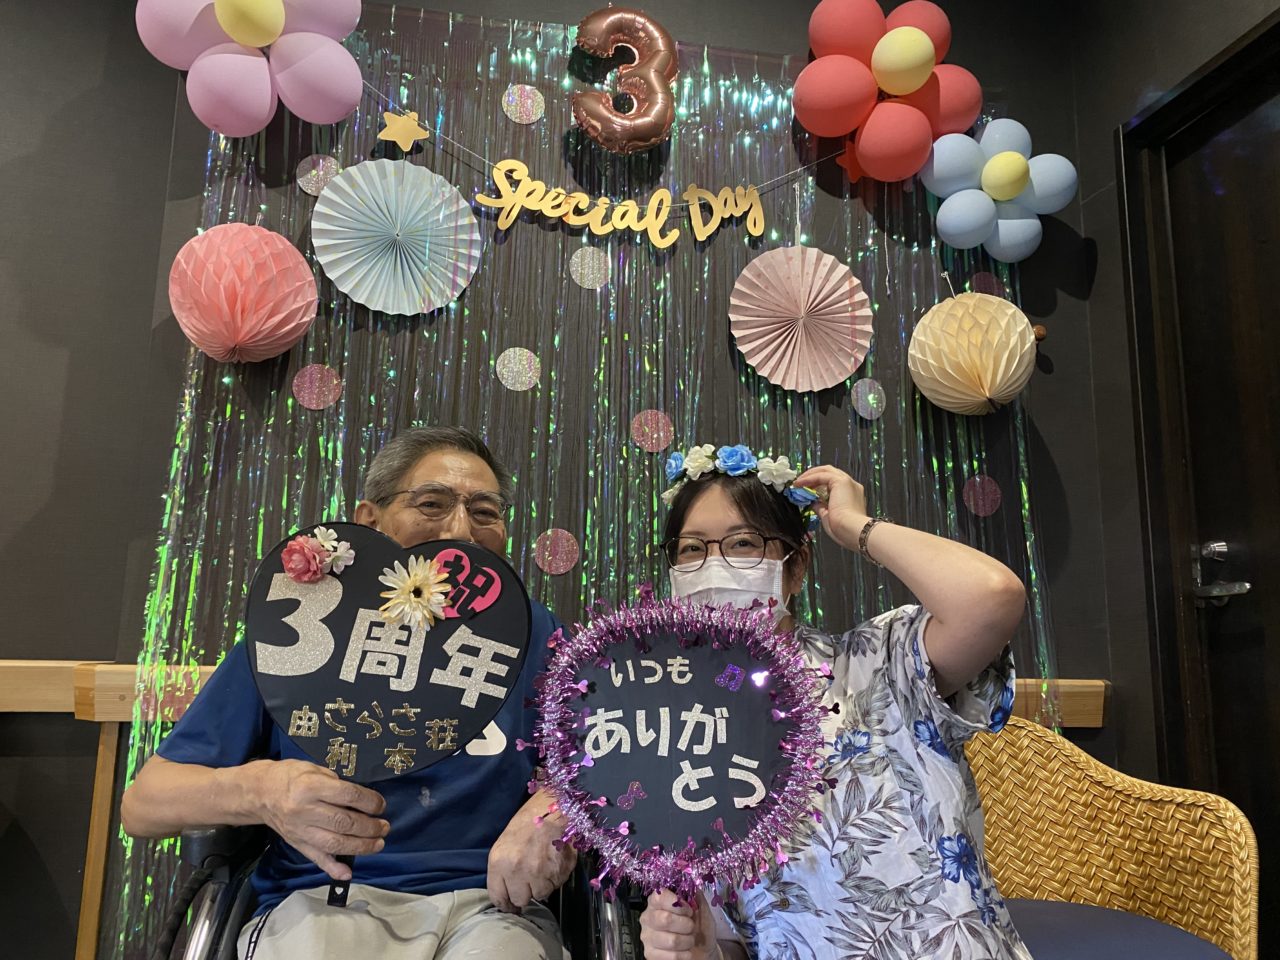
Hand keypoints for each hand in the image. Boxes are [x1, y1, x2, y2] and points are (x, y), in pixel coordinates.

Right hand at [247, 759, 387, 880]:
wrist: (259, 794)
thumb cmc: (290, 776)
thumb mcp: (314, 769)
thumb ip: (336, 783)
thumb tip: (360, 799)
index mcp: (311, 787)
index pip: (347, 796)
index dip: (369, 802)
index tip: (381, 805)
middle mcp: (305, 811)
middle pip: (343, 822)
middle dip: (369, 827)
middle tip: (385, 827)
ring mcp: (301, 830)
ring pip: (334, 843)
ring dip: (360, 846)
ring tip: (378, 844)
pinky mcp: (297, 844)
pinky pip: (316, 858)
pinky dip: (333, 868)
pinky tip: (348, 873)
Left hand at [486, 789, 576, 911]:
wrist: (555, 808)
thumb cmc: (527, 823)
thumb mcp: (504, 844)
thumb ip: (502, 871)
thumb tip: (507, 895)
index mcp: (500, 863)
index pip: (498, 897)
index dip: (504, 902)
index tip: (510, 904)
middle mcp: (518, 871)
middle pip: (520, 899)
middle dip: (524, 892)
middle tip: (529, 879)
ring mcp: (540, 874)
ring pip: (540, 895)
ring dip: (542, 885)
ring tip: (544, 866)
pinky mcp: (559, 874)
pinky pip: (556, 885)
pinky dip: (555, 878)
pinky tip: (554, 862)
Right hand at [640, 889, 720, 959]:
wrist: (702, 949)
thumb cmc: (699, 925)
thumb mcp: (701, 907)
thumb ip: (694, 895)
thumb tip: (690, 885)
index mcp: (657, 901)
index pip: (660, 897)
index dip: (677, 904)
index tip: (689, 909)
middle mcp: (648, 917)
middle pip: (665, 919)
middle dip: (686, 924)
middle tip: (691, 926)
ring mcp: (647, 937)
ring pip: (671, 940)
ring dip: (687, 941)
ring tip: (690, 940)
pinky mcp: (650, 954)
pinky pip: (672, 956)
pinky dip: (685, 954)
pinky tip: (685, 951)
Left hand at [793, 465, 869, 552]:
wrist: (852, 530)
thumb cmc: (843, 529)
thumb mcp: (828, 516)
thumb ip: (821, 507)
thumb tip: (813, 503)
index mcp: (852, 494)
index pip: (834, 483)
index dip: (819, 484)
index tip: (806, 490)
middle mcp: (852, 485)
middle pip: (830, 473)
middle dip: (814, 475)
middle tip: (801, 482)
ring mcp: (847, 481)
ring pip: (826, 471)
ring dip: (810, 475)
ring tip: (798, 482)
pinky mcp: (841, 481)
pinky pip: (821, 475)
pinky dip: (809, 478)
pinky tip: (799, 483)